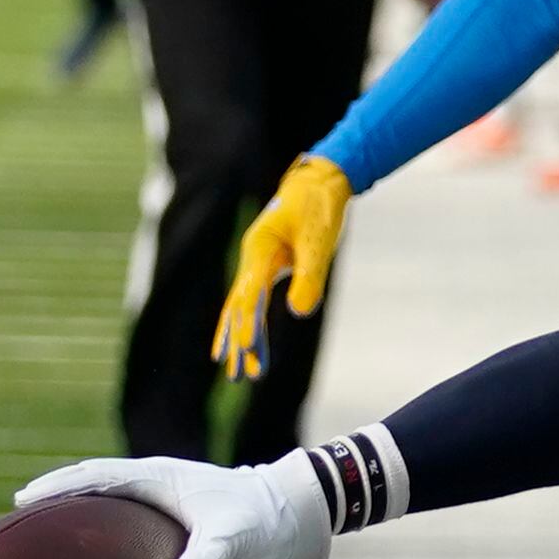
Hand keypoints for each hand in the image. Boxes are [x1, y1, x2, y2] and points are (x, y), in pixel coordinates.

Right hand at [14, 452, 341, 558]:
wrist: (296, 513)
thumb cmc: (262, 518)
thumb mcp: (231, 539)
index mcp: (159, 476)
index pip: (96, 475)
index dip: (58, 487)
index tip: (22, 501)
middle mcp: (158, 482)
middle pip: (93, 483)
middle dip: (56, 497)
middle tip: (18, 517)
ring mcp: (165, 500)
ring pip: (109, 501)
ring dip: (78, 513)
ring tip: (43, 538)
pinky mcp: (176, 520)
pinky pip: (128, 524)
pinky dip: (105, 535)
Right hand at [210, 154, 352, 379]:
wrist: (319, 182)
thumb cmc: (319, 207)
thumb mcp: (319, 240)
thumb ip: (310, 275)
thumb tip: (300, 313)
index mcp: (261, 249)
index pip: (251, 293)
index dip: (248, 323)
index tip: (246, 349)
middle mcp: (252, 258)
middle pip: (240, 307)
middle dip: (240, 341)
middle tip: (239, 375)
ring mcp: (257, 264)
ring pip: (244, 308)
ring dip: (243, 339)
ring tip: (241, 374)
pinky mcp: (268, 268)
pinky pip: (254, 302)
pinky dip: (251, 324)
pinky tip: (248, 346)